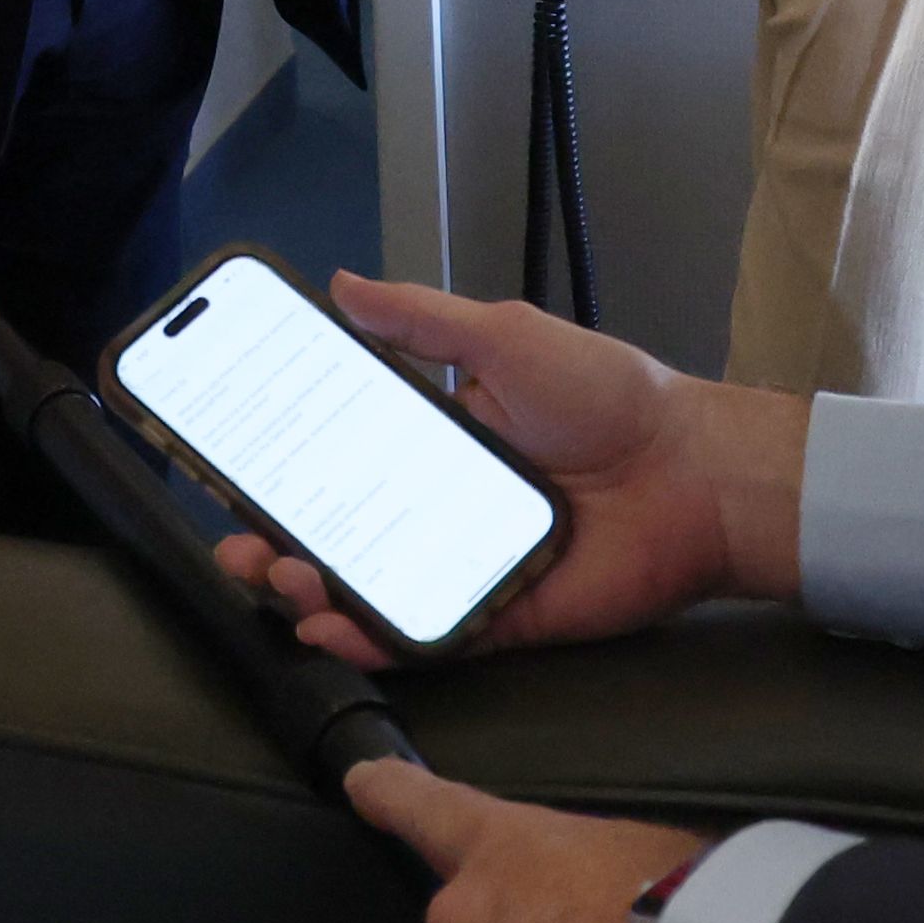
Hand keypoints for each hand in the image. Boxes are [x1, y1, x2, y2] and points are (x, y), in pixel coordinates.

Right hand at [208, 274, 790, 662]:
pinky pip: (422, 634)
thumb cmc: (612, 398)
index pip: (337, 457)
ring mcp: (464, 564)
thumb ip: (421, 319)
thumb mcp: (505, 337)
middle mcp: (442, 505)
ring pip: (367, 589)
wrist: (694, 474)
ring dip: (310, 591)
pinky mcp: (496, 616)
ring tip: (278, 578)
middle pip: (338, 532)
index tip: (229, 470)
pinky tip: (330, 629)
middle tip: (237, 546)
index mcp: (438, 439)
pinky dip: (371, 638)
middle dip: (274, 544)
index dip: (280, 469)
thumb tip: (343, 284)